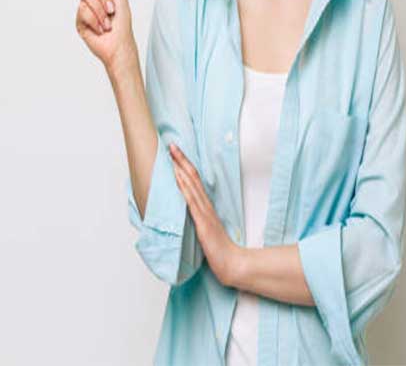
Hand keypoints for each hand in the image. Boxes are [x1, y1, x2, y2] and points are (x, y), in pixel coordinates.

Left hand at [169, 143, 240, 287]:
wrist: (231, 263)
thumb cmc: (218, 249)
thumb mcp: (206, 229)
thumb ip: (199, 218)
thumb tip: (187, 209)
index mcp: (205, 206)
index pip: (194, 180)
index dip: (185, 165)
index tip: (176, 153)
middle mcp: (205, 205)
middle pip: (192, 177)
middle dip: (181, 160)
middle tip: (171, 145)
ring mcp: (204, 212)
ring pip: (191, 185)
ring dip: (181, 169)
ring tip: (172, 156)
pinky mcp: (202, 222)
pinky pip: (192, 202)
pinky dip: (184, 188)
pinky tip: (178, 178)